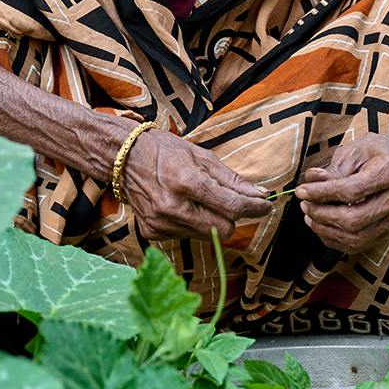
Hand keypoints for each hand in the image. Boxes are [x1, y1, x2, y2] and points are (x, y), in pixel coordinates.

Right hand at [120, 129, 270, 242]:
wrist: (123, 158)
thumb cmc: (165, 151)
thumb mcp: (201, 156)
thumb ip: (232, 180)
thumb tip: (260, 196)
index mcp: (186, 182)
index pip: (233, 206)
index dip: (255, 208)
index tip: (265, 206)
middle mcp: (172, 207)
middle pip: (224, 229)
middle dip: (232, 217)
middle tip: (227, 201)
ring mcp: (161, 223)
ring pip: (207, 236)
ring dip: (210, 221)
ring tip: (196, 200)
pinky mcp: (153, 233)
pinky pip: (187, 237)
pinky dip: (191, 225)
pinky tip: (179, 207)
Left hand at [294, 132, 388, 254]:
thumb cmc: (374, 153)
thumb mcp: (353, 151)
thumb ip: (333, 170)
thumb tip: (311, 181)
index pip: (351, 191)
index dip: (322, 194)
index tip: (301, 192)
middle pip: (354, 220)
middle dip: (322, 215)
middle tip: (304, 205)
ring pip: (356, 238)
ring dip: (326, 230)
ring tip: (309, 216)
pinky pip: (360, 245)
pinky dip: (335, 240)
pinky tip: (321, 226)